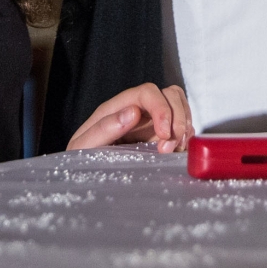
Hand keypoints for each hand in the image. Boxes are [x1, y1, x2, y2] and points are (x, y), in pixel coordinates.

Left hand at [67, 82, 192, 153]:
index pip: (147, 92)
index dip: (161, 108)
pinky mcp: (161, 136)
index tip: (165, 134)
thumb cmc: (79, 159)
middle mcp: (138, 110)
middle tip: (169, 147)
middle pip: (169, 94)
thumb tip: (133, 112)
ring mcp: (151, 122)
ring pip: (180, 105)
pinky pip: (182, 126)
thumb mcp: (83, 147)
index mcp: (117, 107)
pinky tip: (177, 152)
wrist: (84, 175)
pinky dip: (186, 136)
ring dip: (184, 126)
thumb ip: (104, 128)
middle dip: (177, 118)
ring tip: (174, 150)